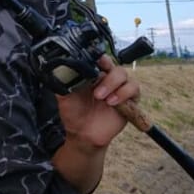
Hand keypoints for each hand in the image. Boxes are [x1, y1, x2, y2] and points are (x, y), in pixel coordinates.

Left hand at [52, 55, 139, 193]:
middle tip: (96, 92)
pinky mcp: (128, 101)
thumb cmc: (73, 114)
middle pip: (115, 66)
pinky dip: (124, 94)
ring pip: (125, 76)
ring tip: (102, 98)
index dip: (101, 57)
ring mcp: (118, 89)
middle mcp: (107, 79)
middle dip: (107, 76)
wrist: (82, 135)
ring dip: (114, 85)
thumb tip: (59, 68)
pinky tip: (112, 102)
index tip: (98, 60)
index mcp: (93, 75)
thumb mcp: (63, 95)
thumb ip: (62, 81)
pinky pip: (134, 90)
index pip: (101, 59)